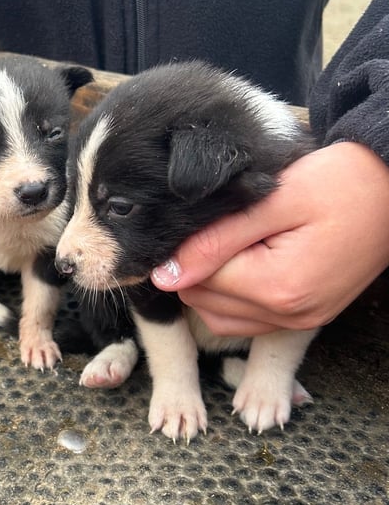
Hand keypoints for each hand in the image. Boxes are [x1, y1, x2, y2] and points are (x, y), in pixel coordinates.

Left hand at [150, 142, 388, 335]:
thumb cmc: (339, 182)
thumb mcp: (274, 200)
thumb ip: (215, 239)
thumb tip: (164, 274)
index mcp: (278, 287)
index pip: (198, 280)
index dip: (189, 250)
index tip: (205, 219)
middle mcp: (289, 316)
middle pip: (206, 303)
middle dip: (200, 268)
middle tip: (220, 227)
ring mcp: (301, 322)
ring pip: (222, 318)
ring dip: (214, 285)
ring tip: (234, 242)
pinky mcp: (309, 318)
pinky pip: (252, 320)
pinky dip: (237, 297)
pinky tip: (249, 261)